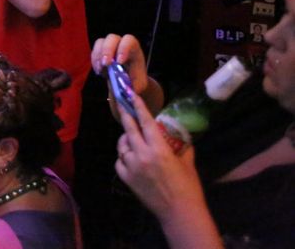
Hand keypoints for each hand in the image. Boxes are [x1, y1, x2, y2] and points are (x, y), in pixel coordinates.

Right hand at [92, 33, 148, 93]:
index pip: (129, 41)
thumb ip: (133, 87)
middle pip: (112, 38)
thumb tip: (127, 90)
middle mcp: (121, 45)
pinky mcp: (101, 53)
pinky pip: (94, 51)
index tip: (119, 62)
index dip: (123, 48)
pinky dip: (94, 61)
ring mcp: (110, 48)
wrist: (130, 83)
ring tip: (100, 69)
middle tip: (106, 65)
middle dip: (107, 50)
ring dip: (98, 55)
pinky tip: (98, 71)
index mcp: (134, 50)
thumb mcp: (139, 86)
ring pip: (100, 42)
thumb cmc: (136, 83)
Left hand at [115, 94, 205, 221]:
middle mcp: (142, 155)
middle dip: (126, 116)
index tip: (133, 96)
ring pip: (122, 146)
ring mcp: (132, 167)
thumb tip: (179, 133)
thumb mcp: (187, 161)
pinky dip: (123, 157)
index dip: (139, 108)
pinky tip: (130, 157)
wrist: (179, 212)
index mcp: (159, 149)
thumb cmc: (188, 186)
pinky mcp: (127, 179)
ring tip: (131, 138)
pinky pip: (119, 162)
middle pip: (129, 130)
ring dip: (125, 140)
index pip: (146, 123)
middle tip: (123, 107)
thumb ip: (181, 145)